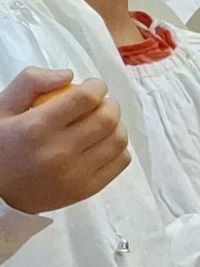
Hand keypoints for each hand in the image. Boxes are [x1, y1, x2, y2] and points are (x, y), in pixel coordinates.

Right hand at [0, 69, 129, 214]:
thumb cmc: (0, 142)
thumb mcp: (2, 107)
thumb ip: (31, 82)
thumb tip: (70, 75)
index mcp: (36, 128)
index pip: (85, 99)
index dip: (97, 86)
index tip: (94, 86)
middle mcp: (58, 152)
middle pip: (107, 119)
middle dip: (110, 104)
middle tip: (101, 103)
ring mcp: (74, 174)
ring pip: (118, 140)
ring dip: (117, 125)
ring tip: (104, 122)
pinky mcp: (85, 190)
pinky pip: (120, 162)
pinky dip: (118, 148)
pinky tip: (104, 143)